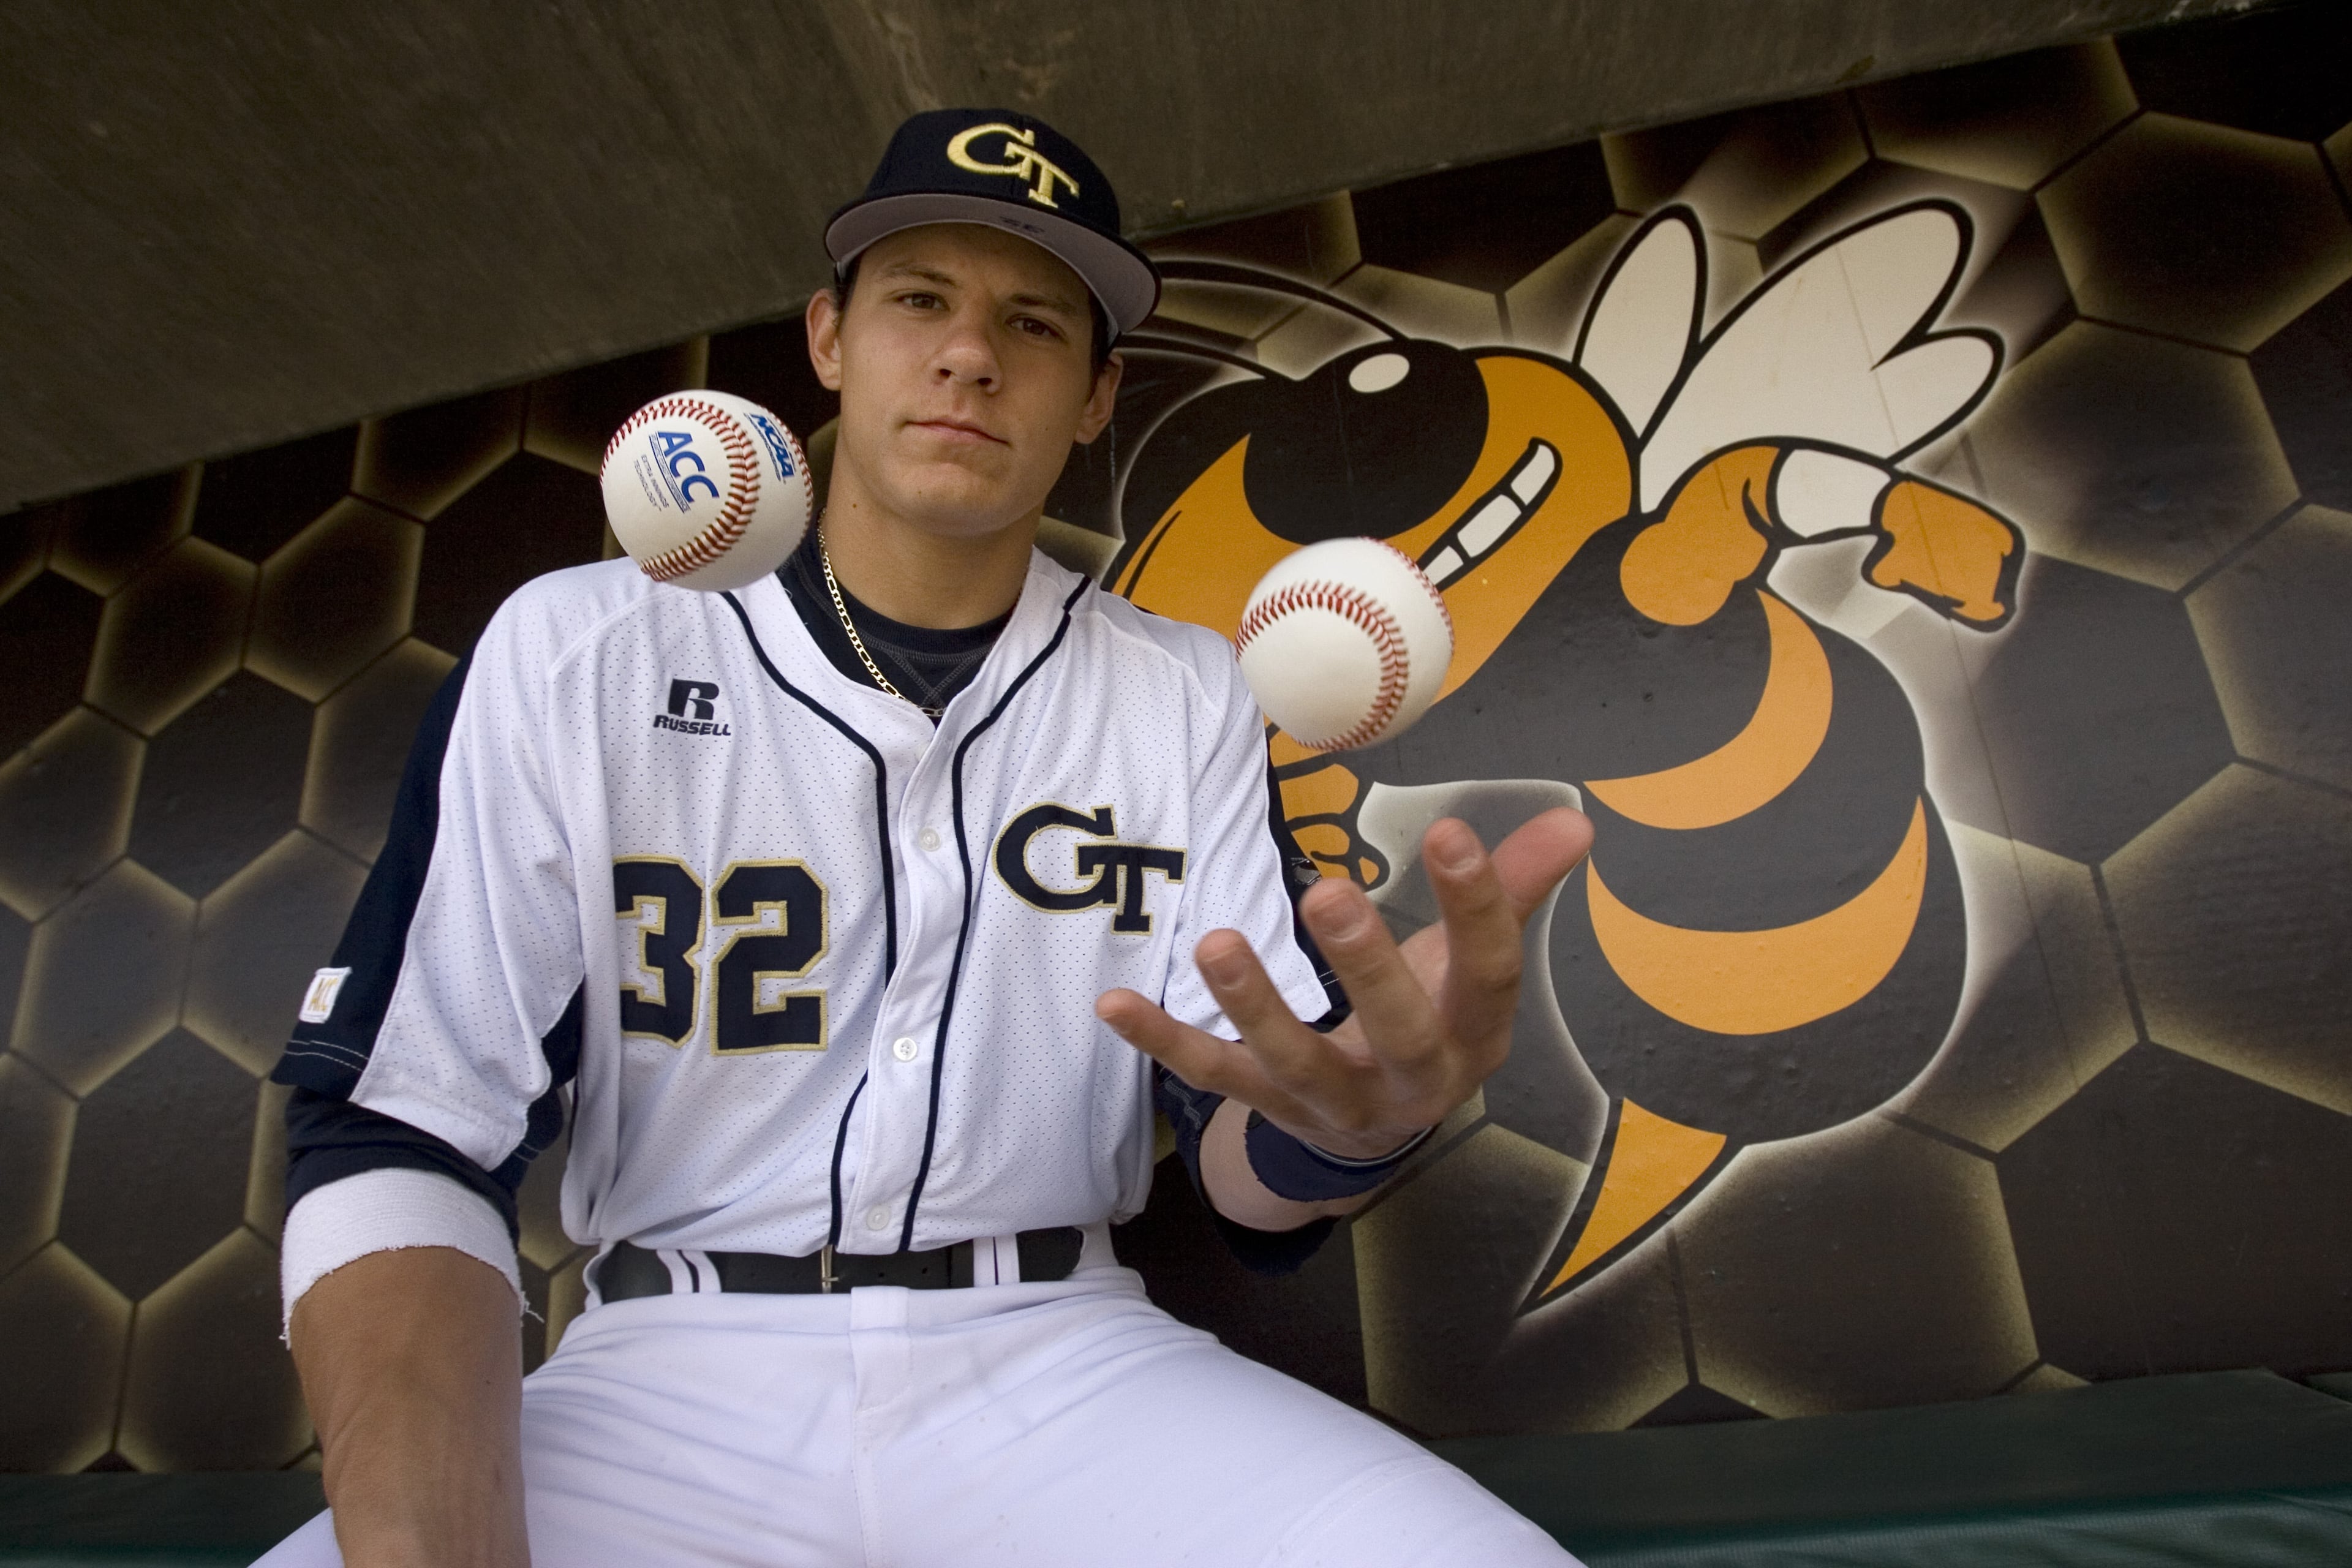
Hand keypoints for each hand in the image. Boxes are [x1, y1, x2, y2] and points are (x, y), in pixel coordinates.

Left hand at [1096, 807, 1592, 1159]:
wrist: (1381, 1131)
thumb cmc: (1434, 1019)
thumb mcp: (1474, 965)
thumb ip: (1516, 890)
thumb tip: (1574, 817)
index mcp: (1474, 1033)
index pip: (1488, 972)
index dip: (1475, 906)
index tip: (1450, 832)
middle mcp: (1412, 1081)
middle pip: (1398, 1032)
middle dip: (1365, 969)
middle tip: (1328, 895)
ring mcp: (1335, 1103)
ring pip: (1294, 1064)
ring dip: (1254, 1007)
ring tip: (1215, 942)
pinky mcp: (1270, 1109)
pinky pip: (1214, 1076)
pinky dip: (1163, 1041)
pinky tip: (1113, 1004)